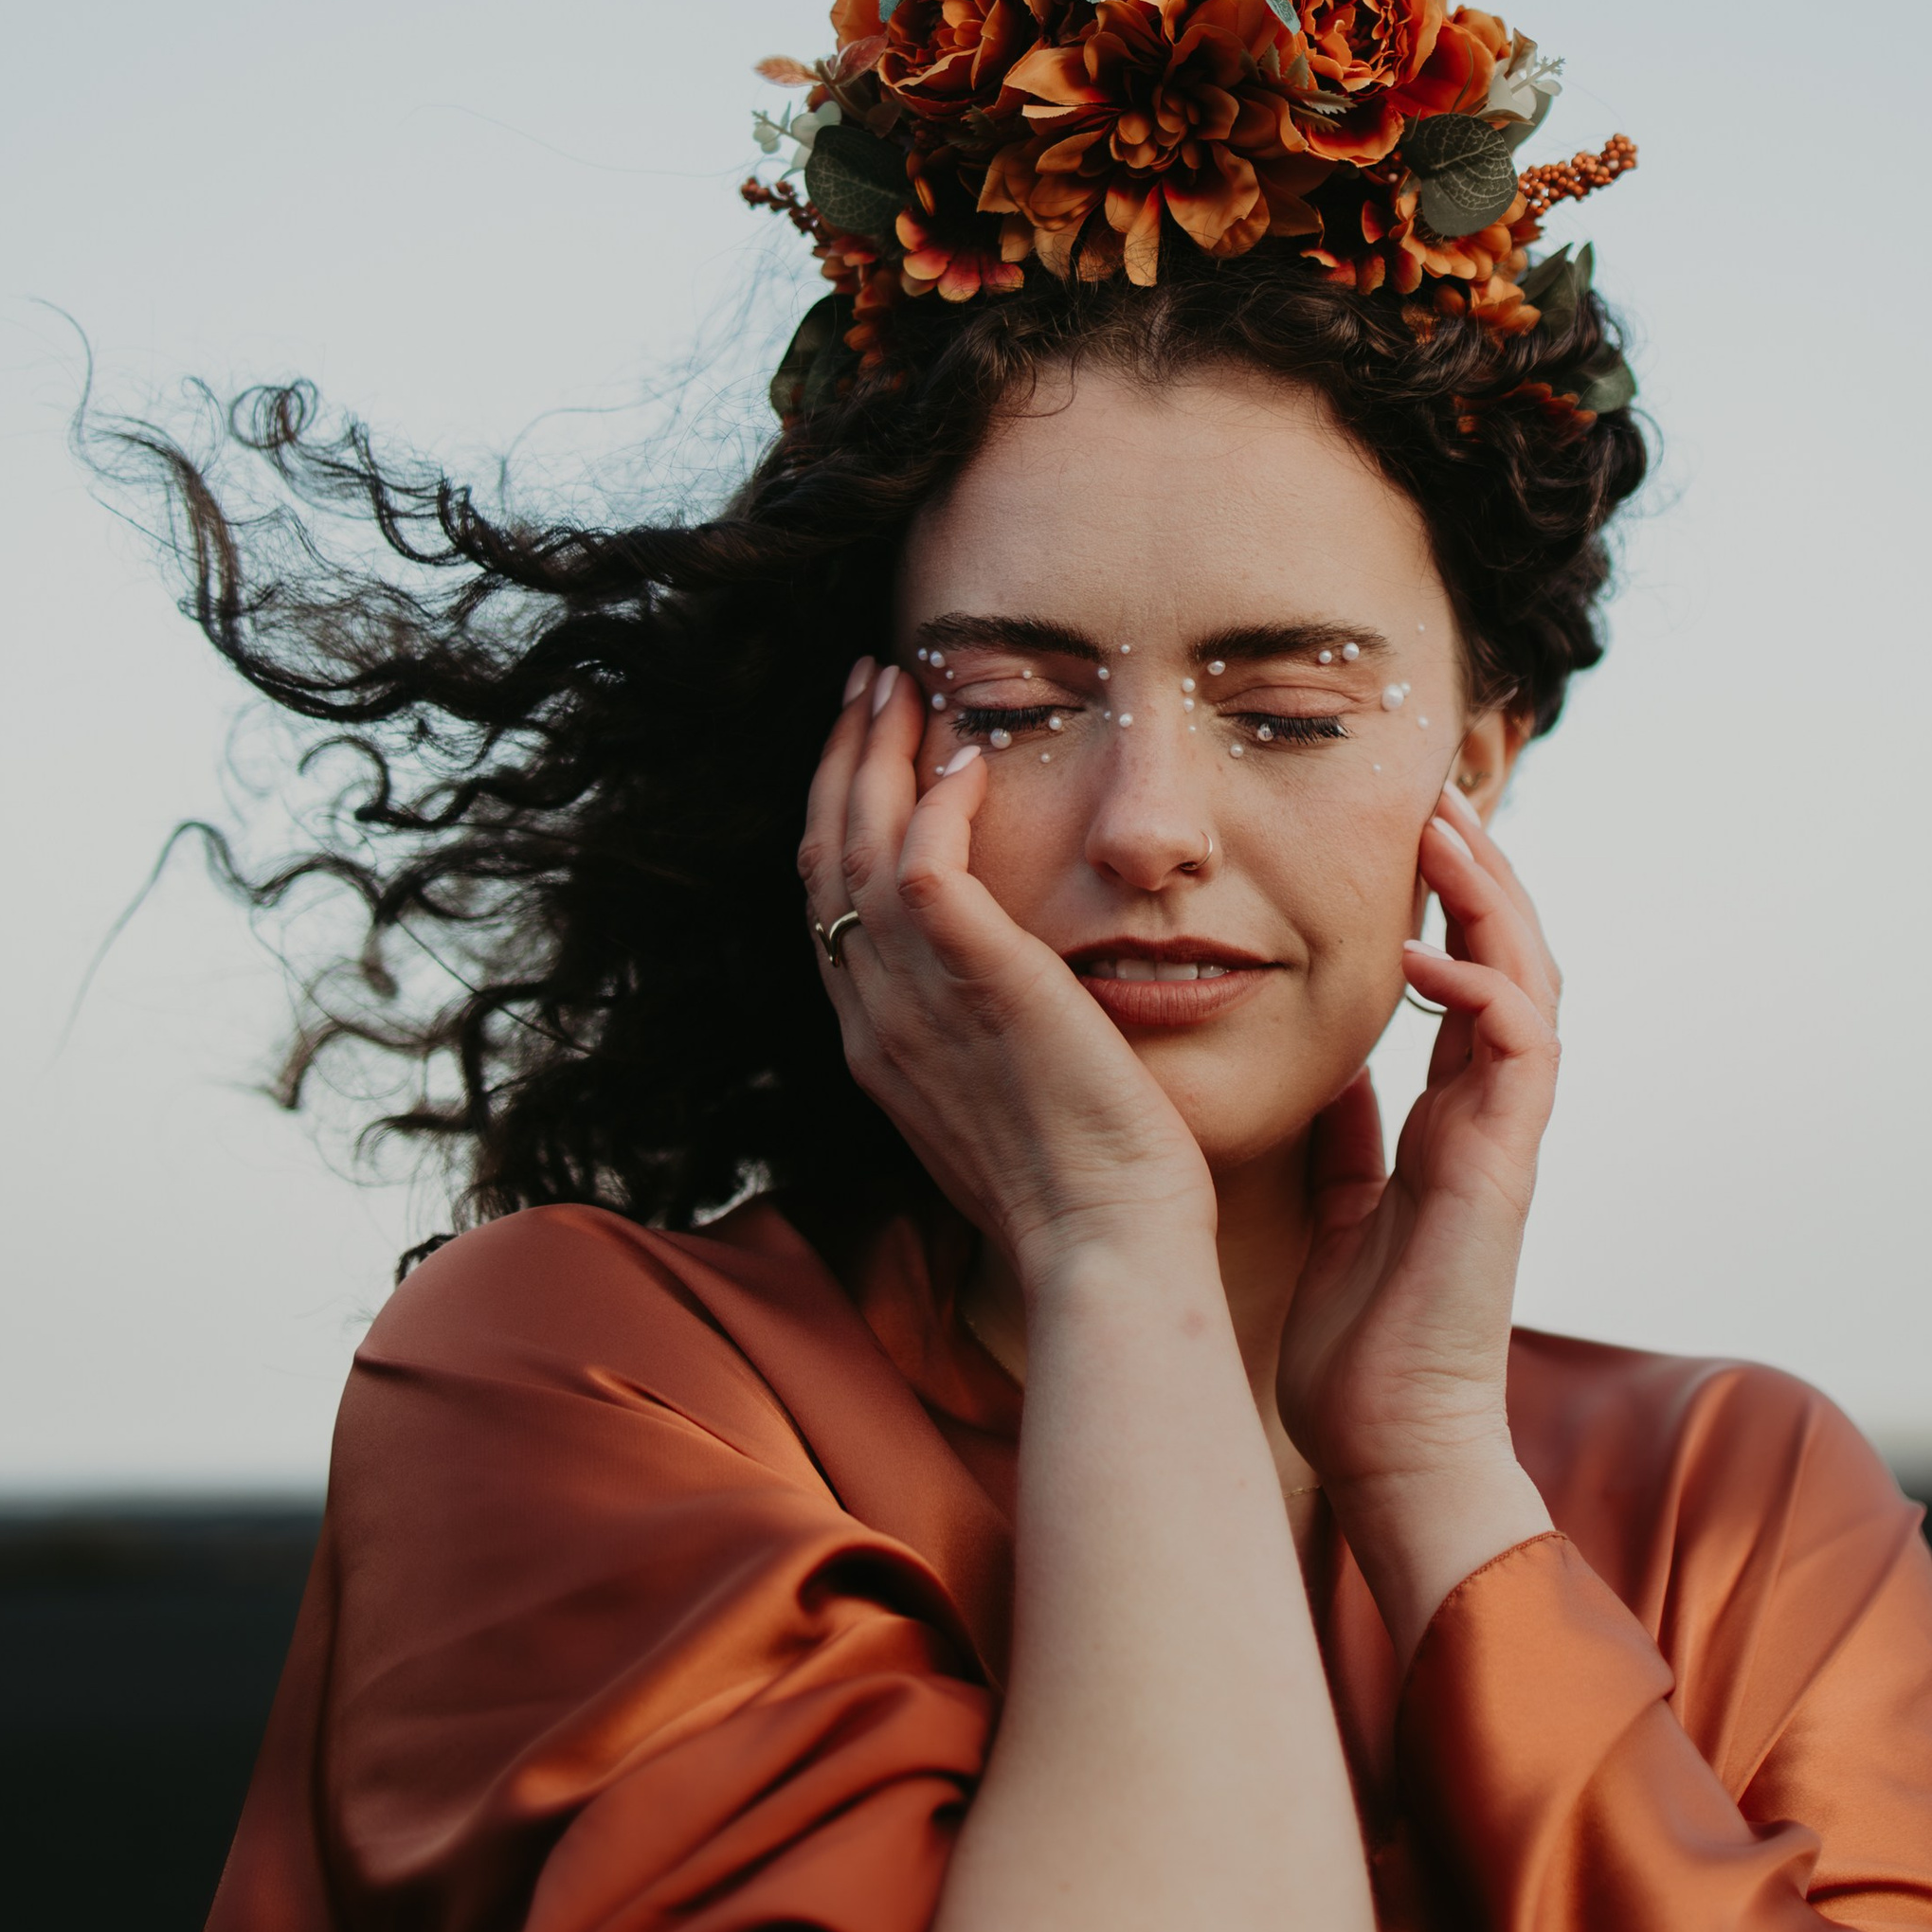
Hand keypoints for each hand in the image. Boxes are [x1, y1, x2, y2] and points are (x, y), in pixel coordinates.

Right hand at [799, 660, 1214, 1284]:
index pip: (829, 905)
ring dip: (875, 754)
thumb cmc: (1084, 1189)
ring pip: (860, 846)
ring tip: (898, 684)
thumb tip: (1009, 991)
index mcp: (877, 1046)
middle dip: (842, 760)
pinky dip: (935, 806)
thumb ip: (981, 1035)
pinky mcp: (977, 981)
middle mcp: (875, 1019)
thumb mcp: (1004, 1101)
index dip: (837, 816)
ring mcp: (914, 1002)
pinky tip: (966, 759)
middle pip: (825, 858)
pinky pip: (925, 868)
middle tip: (866, 685)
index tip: (866, 750)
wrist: (1106, 1247)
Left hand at [1275, 790, 1558, 1643]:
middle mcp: (1489, 1115)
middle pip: (1510, 958)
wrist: (1388, 1449)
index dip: (1447, 903)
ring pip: (1530, 981)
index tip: (1406, 835)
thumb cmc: (1357, 1351)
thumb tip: (1330, 1068)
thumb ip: (1348, 1137)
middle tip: (1436, 796)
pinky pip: (1516, 1047)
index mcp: (1451, 1120)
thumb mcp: (1336, 1210)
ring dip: (1491, 901)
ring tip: (1445, 831)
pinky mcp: (1503, 1165)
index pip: (1464, 980)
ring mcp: (1505, 1136)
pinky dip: (1478, 989)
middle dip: (1479, 872)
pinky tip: (1424, 954)